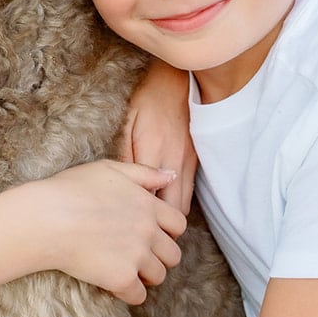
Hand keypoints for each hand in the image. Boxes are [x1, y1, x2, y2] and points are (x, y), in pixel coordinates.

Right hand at [40, 160, 185, 305]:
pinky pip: (138, 295)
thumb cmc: (70, 190)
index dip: (167, 232)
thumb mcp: (108, 169)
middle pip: (172, 254)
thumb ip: (143, 172)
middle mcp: (148, 231)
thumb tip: (171, 174)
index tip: (149, 235)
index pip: (178, 225)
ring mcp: (137, 256)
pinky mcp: (122, 278)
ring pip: (158, 276)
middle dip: (158, 257)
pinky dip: (129, 293)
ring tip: (124, 270)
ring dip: (144, 276)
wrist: (46, 218)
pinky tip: (113, 284)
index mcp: (148, 205)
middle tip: (137, 256)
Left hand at [121, 59, 195, 214]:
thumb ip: (125, 155)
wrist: (183, 82)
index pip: (149, 198)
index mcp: (153, 151)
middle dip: (160, 227)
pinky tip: (165, 204)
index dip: (142, 219)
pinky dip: (178, 202)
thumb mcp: (129, 122)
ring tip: (153, 224)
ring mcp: (189, 163)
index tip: (129, 229)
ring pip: (183, 204)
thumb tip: (121, 185)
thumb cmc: (151, 99)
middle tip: (143, 234)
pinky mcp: (197, 161)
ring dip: (170, 217)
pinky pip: (189, 191)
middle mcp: (175, 162)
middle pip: (172, 210)